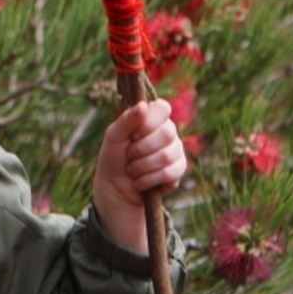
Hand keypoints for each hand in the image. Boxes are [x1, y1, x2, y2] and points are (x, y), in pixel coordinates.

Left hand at [92, 99, 185, 253]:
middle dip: (141, 148)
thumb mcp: (113, 137)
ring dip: (142, 166)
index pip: (163, 108)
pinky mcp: (178, 170)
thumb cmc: (114, 157)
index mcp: (152, 118)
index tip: (133, 135)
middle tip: (129, 155)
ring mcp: (175, 151)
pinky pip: (170, 172)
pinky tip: (139, 181)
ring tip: (132, 170)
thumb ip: (126, 120)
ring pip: (167, 155)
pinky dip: (149, 179)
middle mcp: (167, 132)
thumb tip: (142, 106)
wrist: (116, 188)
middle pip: (167, 133)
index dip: (149, 122)